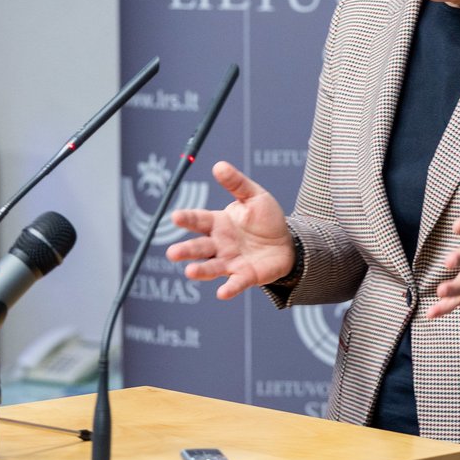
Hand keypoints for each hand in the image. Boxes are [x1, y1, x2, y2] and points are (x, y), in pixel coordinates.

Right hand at [168, 161, 294, 299]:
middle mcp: (219, 244)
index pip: (198, 220)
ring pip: (211, 267)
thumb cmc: (266, 220)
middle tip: (172, 253)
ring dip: (200, 270)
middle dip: (186, 250)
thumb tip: (219, 165)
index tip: (175, 217)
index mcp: (218, 223)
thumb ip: (237, 183)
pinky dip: (229, 288)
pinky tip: (222, 293)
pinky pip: (236, 283)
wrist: (287, 243)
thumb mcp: (254, 196)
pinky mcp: (245, 276)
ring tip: (189, 272)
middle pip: (199, 247)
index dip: (187, 219)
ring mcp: (231, 261)